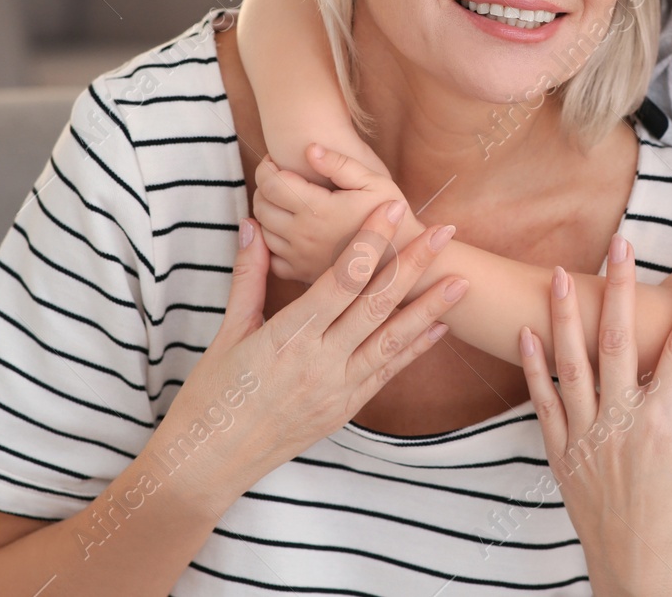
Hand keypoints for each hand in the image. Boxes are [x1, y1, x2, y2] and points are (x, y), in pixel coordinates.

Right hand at [163, 201, 466, 513]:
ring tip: (461, 280)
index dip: (371, 241)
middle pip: (376, 304)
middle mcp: (318, 362)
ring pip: (392, 340)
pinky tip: (440, 327)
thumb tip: (253, 226)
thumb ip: (248, 277)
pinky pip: (386, 373)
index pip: (340, 278)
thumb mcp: (227, 332)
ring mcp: (336, 389)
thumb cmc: (211, 395)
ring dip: (429, 308)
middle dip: (413, 265)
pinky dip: (415, 348)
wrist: (210, 462)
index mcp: (287, 336)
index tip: (394, 209)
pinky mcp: (345, 409)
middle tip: (445, 232)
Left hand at [253, 144, 412, 281]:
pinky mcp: (302, 274)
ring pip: (261, 230)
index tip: (276, 161)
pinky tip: (286, 229)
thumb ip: (340, 164)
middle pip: (260, 205)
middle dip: (264, 187)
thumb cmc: (390, 215)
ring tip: (284, 201)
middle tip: (280, 178)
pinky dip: (269, 241)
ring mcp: (300, 257)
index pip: (270, 184)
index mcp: (318, 209)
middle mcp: (303, 235)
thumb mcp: (374, 182)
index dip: (267, 167)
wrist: (402, 258)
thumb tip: (310, 148)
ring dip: (266, 212)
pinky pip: (270, 257)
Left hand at [519, 237, 671, 596]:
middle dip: (620, 288)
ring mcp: (586, 437)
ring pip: (572, 363)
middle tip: (621, 244)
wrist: (640, 574)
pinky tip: (528, 332)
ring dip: (565, 315)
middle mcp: (622, 423)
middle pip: (620, 341)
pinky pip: (542, 402)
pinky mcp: (561, 453)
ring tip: (559, 275)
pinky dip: (533, 367)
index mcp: (664, 423)